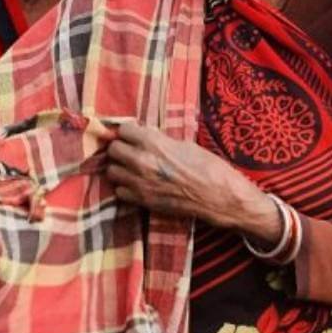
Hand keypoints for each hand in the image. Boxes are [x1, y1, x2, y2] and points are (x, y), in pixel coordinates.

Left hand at [105, 123, 280, 244]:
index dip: (130, 132)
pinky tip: (138, 185)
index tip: (135, 135)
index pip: (123, 130)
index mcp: (154, 143)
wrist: (219, 197)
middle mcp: (141, 162)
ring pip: (111, 172)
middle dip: (121, 148)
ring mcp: (140, 183)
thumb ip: (161, 141)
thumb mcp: (186, 145)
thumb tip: (147, 137)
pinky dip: (126, 188)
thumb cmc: (209, 167)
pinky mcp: (143, 201)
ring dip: (121, 168)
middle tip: (132, 150)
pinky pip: (120, 192)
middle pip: (113, 150)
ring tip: (133, 168)